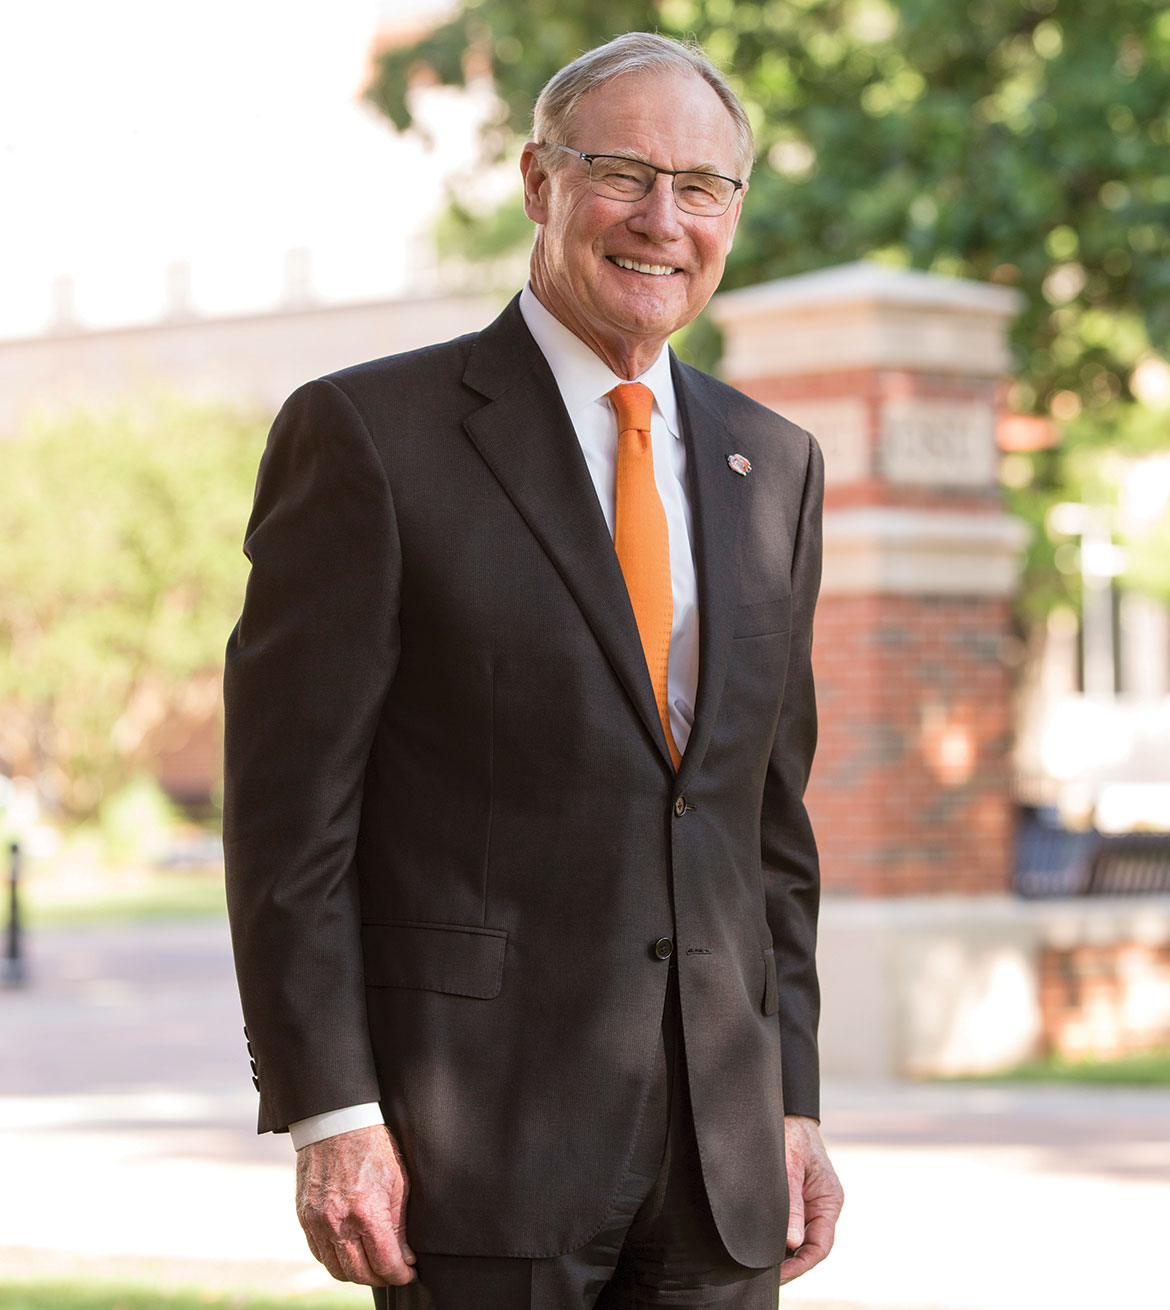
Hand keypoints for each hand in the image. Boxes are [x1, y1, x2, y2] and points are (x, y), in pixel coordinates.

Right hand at [295, 1123, 416, 1285]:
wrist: (337, 1123)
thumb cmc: (373, 1147)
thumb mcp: (398, 1181)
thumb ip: (400, 1224)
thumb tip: (405, 1256)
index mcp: (366, 1212)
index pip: (385, 1263)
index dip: (400, 1274)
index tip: (409, 1272)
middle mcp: (338, 1222)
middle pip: (359, 1273)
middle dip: (381, 1278)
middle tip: (394, 1271)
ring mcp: (318, 1222)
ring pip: (336, 1269)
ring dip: (357, 1274)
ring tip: (373, 1266)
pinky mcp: (305, 1217)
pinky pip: (319, 1253)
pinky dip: (335, 1260)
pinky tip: (350, 1253)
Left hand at [779, 1114, 842, 1284]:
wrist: (785, 1110)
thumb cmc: (788, 1132)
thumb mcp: (787, 1166)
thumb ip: (792, 1204)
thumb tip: (792, 1242)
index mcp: (829, 1199)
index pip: (821, 1245)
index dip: (801, 1265)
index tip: (779, 1274)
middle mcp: (822, 1205)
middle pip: (810, 1246)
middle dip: (790, 1263)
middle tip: (764, 1275)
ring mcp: (810, 1202)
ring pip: (799, 1238)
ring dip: (783, 1251)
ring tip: (759, 1263)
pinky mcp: (796, 1198)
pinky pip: (790, 1224)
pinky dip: (778, 1237)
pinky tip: (762, 1243)